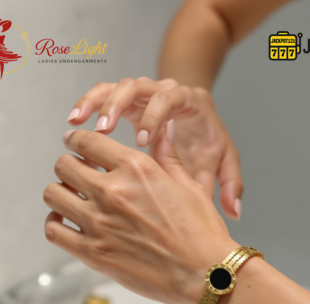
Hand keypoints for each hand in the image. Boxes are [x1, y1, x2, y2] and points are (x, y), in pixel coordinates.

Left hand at [44, 130, 237, 303]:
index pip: (87, 142)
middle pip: (64, 165)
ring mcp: (99, 223)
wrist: (204, 273)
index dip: (75, 139)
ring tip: (72, 198)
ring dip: (60, 192)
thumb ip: (168, 157)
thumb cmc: (201, 232)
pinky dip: (56, 223)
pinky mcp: (93, 253)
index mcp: (137, 169)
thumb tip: (162, 133)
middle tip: (77, 173)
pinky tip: (69, 223)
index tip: (72, 142)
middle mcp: (113, 191)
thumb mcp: (189, 186)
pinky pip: (54, 230)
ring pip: (53, 194)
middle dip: (69, 165)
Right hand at [67, 77, 242, 220]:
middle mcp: (165, 90)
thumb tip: (234, 212)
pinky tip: (75, 121)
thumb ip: (228, 182)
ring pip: (117, 86)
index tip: (141, 144)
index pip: (169, 99)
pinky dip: (89, 103)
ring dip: (97, 104)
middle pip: (138, 86)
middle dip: (118, 107)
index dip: (154, 117)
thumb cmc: (207, 142)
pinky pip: (105, 93)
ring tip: (78, 125)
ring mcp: (145, 92)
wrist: (198, 118)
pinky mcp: (129, 98)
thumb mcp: (221, 160)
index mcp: (190, 101)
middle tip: (103, 131)